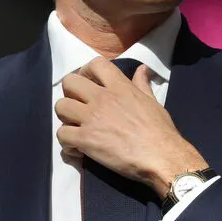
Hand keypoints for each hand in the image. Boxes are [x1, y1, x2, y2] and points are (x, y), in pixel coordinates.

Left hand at [54, 56, 208, 195]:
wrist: (160, 156)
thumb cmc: (160, 130)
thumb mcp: (152, 101)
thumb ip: (142, 84)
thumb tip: (142, 69)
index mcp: (120, 87)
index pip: (95, 63)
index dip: (87, 71)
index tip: (89, 82)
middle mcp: (102, 98)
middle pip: (69, 82)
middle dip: (70, 93)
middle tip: (78, 105)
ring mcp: (91, 118)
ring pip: (61, 107)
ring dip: (66, 118)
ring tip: (75, 127)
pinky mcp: (85, 140)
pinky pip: (62, 135)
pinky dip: (67, 144)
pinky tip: (78, 149)